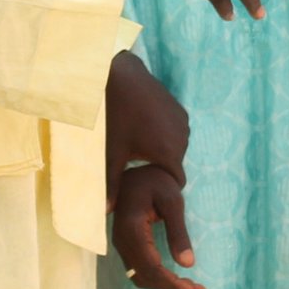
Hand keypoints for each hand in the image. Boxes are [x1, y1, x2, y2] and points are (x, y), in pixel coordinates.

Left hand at [107, 50, 189, 191]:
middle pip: (175, 165)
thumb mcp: (111, 152)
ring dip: (162, 151)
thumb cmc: (115, 115)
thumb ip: (112, 184)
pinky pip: (176, 131)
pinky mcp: (178, 108)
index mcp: (169, 152)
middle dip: (159, 169)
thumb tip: (106, 213)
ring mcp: (182, 121)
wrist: (120, 74)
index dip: (162, 187)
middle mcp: (182, 137)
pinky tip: (143, 129)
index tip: (145, 186)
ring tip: (138, 147)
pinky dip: (164, 135)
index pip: (176, 183)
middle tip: (137, 167)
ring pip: (176, 148)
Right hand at [113, 164, 206, 288]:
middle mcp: (122, 240)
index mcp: (132, 228)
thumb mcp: (173, 202)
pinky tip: (176, 279)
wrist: (137, 173)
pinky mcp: (126, 246)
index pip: (150, 266)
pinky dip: (158, 278)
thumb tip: (188, 264)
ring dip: (165, 286)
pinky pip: (139, 269)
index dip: (171, 283)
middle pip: (144, 276)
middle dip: (171, 288)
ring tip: (192, 288)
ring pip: (140, 276)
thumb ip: (179, 232)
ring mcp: (121, 244)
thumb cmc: (157, 182)